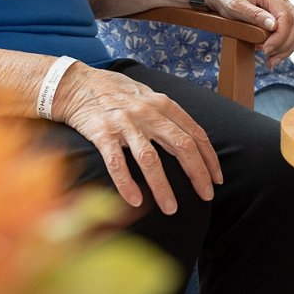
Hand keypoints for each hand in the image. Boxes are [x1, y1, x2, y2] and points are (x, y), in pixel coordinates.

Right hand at [52, 64, 222, 215]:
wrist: (77, 84)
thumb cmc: (116, 93)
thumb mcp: (148, 96)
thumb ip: (167, 115)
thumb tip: (191, 139)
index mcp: (163, 104)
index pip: (195, 133)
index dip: (209, 157)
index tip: (217, 178)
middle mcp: (148, 113)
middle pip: (181, 146)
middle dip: (197, 173)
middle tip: (206, 196)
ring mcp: (125, 123)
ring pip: (150, 159)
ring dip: (163, 187)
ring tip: (171, 209)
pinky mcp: (102, 134)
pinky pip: (117, 163)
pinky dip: (127, 184)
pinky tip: (135, 201)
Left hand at [205, 0, 293, 68]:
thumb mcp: (233, 5)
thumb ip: (253, 14)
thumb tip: (273, 25)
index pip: (286, 17)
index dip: (280, 37)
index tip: (266, 50)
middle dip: (285, 45)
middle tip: (269, 59)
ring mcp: (281, 5)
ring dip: (286, 47)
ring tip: (271, 60)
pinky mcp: (279, 14)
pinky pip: (290, 30)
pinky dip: (284, 45)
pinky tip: (272, 54)